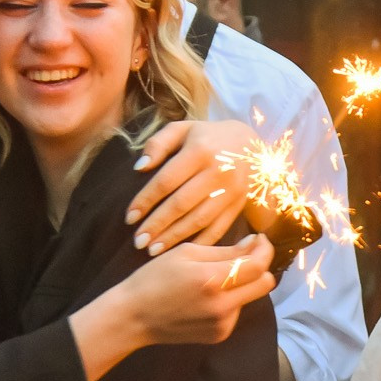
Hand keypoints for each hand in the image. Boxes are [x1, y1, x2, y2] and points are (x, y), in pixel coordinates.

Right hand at [123, 234, 276, 344]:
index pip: (257, 265)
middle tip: (245, 256)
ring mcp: (222, 324)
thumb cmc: (154, 279)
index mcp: (212, 280)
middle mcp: (222, 306)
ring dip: (241, 284)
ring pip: (250, 296)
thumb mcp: (186, 254)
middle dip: (260, 267)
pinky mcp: (219, 335)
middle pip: (265, 284)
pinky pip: (236, 311)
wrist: (133, 317)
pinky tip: (205, 298)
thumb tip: (254, 244)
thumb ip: (225, 250)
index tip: (259, 240)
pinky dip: (229, 301)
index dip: (264, 249)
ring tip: (212, 280)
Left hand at [125, 119, 255, 254]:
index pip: (167, 181)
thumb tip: (139, 168)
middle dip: (157, 225)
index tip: (129, 217)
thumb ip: (158, 144)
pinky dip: (199, 243)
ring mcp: (232, 191)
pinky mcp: (239, 205)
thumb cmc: (208, 137)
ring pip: (199, 220)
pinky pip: (218, 228)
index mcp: (200, 150)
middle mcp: (218, 171)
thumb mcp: (183, 129)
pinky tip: (181, 251)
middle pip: (181, 204)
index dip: (146, 200)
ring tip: (153, 249)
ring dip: (174, 237)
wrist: (251, 144)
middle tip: (138, 241)